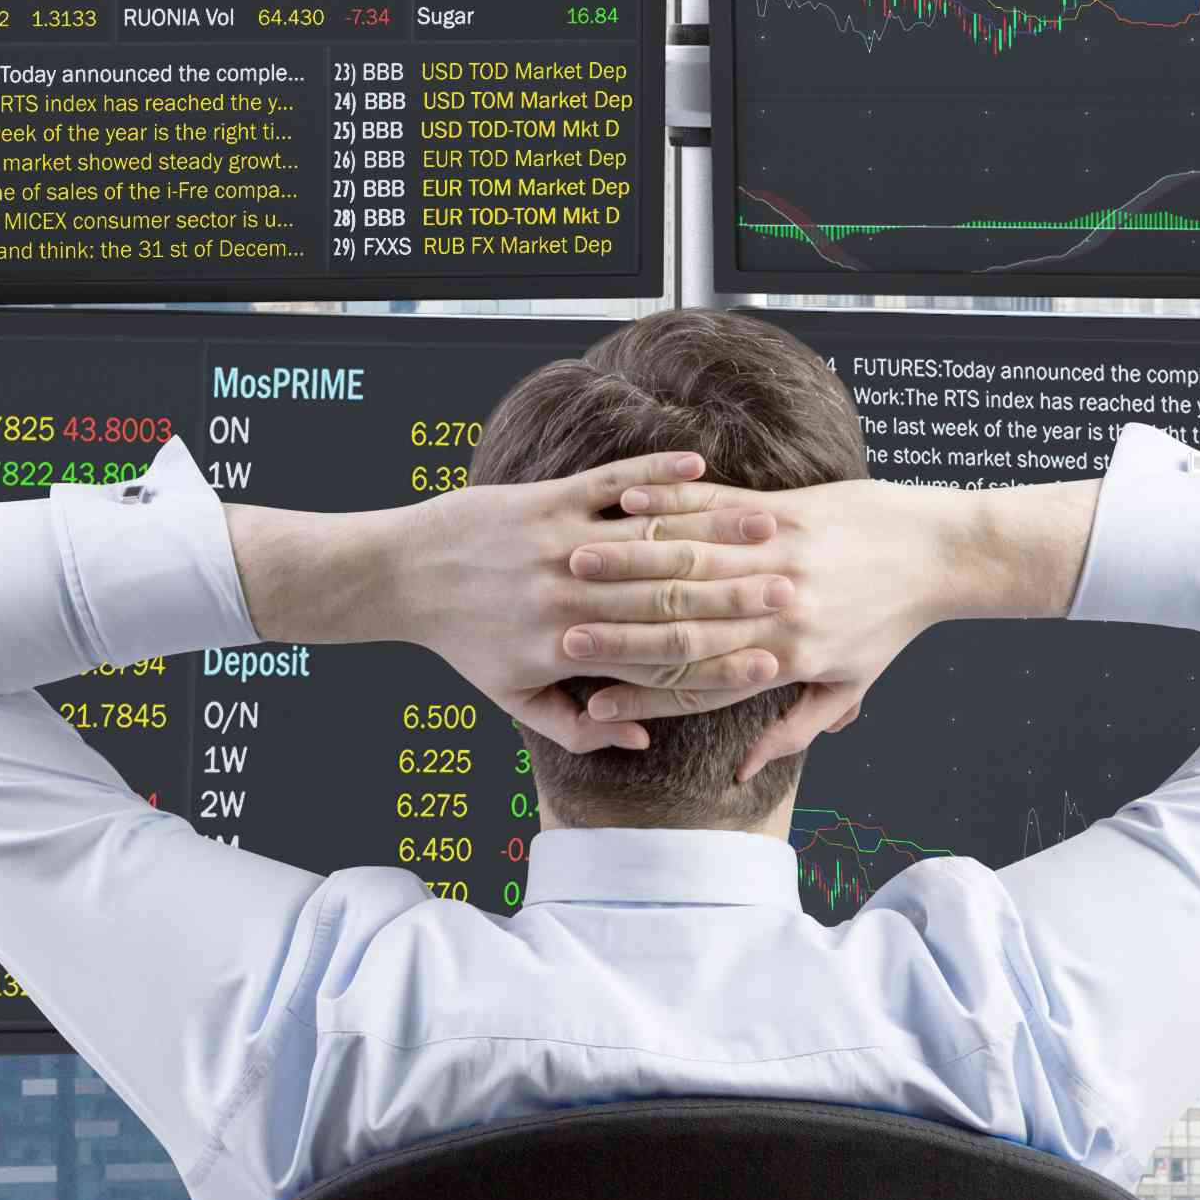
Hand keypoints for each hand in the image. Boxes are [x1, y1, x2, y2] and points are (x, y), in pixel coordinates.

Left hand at [230, 453, 796, 754]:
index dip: (718, 656)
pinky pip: (612, 483)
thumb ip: (576, 725)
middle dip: (737, 593)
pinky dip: (658, 474)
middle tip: (796, 588)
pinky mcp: (545, 498)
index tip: (774, 654)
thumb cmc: (464, 642)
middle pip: (668, 597)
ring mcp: (558, 542)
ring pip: (649, 539)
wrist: (403, 573)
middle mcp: (568, 597)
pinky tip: (699, 464)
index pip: (658, 658)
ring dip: (713, 530)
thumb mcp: (512, 698)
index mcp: (566, 651)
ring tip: (768, 528)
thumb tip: (638, 736)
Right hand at [557, 476, 1034, 781]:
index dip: (646, 695)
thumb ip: (791, 728)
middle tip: (562, 637)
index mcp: (789, 658)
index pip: (703, 683)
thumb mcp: (847, 686)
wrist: (939, 552)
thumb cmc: (889, 624)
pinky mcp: (788, 510)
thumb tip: (741, 772)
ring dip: (629, 564)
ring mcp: (783, 554)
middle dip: (620, 632)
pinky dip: (669, 504)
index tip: (595, 703)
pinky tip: (624, 504)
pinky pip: (717, 507)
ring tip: (574, 567)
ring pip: (691, 561)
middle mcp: (780, 609)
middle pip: (685, 624)